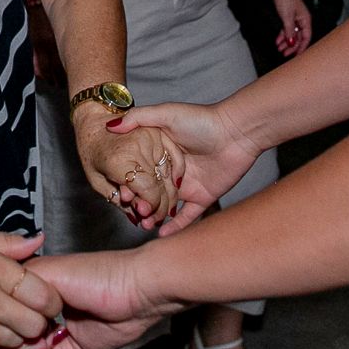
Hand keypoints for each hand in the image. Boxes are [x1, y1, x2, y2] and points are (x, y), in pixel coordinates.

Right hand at [0, 227, 58, 348]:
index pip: (44, 296)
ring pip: (14, 345)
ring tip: (4, 323)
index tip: (43, 296)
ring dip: (15, 337)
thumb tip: (38, 241)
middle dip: (37, 321)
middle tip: (27, 312)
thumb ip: (7, 242)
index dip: (51, 299)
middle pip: (35, 326)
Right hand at [10, 250, 171, 348]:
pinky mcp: (81, 346)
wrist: (138, 292)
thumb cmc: (99, 274)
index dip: (3, 311)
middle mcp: (54, 305)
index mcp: (45, 283)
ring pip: (36, 346)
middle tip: (13, 338)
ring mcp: (68, 327)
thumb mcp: (53, 272)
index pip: (14, 301)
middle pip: (22, 326)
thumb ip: (25, 284)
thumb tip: (2, 297)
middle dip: (14, 335)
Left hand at [72, 105, 178, 226]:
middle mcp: (138, 148)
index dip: (151, 207)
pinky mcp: (158, 133)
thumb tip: (140, 218)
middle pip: (160, 185)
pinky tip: (173, 187)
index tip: (146, 214)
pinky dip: (176, 175)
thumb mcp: (97, 181)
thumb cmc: (90, 152)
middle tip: (153, 218)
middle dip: (161, 206)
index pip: (148, 190)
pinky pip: (175, 158)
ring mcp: (151, 138)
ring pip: (169, 175)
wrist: (92, 121)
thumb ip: (119, 201)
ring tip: (162, 207)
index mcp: (119, 161)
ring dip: (170, 194)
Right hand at [108, 100, 259, 234]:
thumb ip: (138, 118)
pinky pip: (188, 216)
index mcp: (161, 152)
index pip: (140, 172)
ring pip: (166, 206)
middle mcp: (172, 170)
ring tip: (144, 226)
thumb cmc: (203, 120)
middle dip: (140, 203)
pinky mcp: (203, 197)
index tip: (119, 193)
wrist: (237, 132)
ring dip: (155, 217)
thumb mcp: (166, 114)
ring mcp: (187, 185)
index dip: (129, 183)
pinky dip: (176, 226)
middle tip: (132, 213)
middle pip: (151, 191)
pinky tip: (162, 234)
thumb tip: (111, 125)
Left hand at [271, 0, 312, 57]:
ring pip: (292, 34)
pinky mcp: (287, 16)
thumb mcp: (287, 17)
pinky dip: (282, 35)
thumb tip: (291, 43)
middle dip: (292, 46)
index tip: (297, 55)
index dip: (302, 47)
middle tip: (285, 54)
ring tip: (280, 49)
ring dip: (286, 42)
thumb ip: (289, 31)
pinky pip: (287, 29)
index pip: (306, 37)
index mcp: (305, 19)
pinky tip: (278, 41)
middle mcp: (302, 20)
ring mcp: (295, 18)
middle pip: (299, 37)